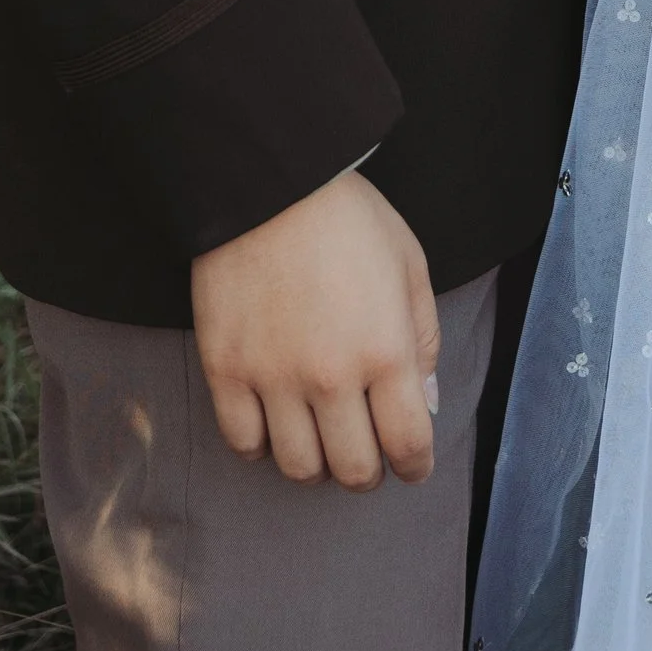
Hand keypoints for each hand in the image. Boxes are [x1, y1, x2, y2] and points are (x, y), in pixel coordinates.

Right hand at [191, 167, 441, 488]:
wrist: (270, 179)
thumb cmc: (347, 217)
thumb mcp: (409, 264)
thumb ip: (423, 339)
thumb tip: (426, 404)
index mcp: (386, 350)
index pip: (408, 446)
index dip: (415, 466)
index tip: (411, 464)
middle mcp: (331, 376)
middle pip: (353, 471)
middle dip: (367, 470)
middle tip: (365, 450)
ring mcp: (273, 377)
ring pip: (298, 468)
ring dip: (316, 464)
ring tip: (319, 437)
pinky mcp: (226, 369)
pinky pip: (243, 443)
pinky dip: (261, 445)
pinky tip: (273, 421)